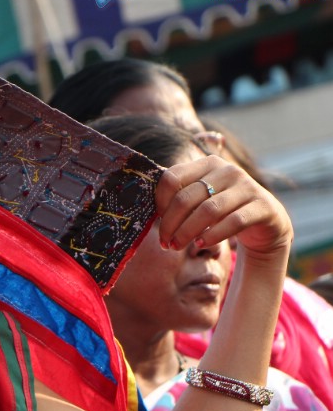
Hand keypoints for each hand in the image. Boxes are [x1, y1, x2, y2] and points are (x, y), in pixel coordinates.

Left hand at [155, 155, 292, 262]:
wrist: (265, 222)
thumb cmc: (223, 211)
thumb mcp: (201, 199)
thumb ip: (180, 197)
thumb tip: (145, 207)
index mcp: (208, 164)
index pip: (172, 178)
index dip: (160, 202)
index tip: (158, 221)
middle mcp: (228, 171)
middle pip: (186, 198)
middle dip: (170, 224)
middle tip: (164, 243)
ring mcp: (248, 187)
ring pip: (208, 211)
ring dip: (187, 232)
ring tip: (177, 246)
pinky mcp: (263, 206)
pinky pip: (233, 222)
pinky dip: (213, 236)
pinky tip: (200, 244)